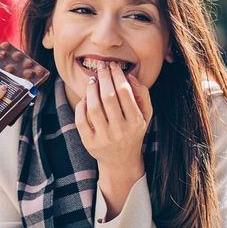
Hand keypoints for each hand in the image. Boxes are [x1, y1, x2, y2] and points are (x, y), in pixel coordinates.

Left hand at [74, 61, 152, 183]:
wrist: (121, 161)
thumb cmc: (133, 132)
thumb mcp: (145, 115)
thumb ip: (142, 94)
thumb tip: (129, 76)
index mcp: (135, 121)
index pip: (125, 92)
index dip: (117, 75)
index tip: (113, 66)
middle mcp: (120, 130)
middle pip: (108, 96)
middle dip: (104, 77)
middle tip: (101, 67)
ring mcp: (104, 137)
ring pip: (94, 107)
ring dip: (91, 89)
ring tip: (93, 80)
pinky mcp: (90, 142)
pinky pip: (81, 120)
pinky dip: (82, 105)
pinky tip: (86, 98)